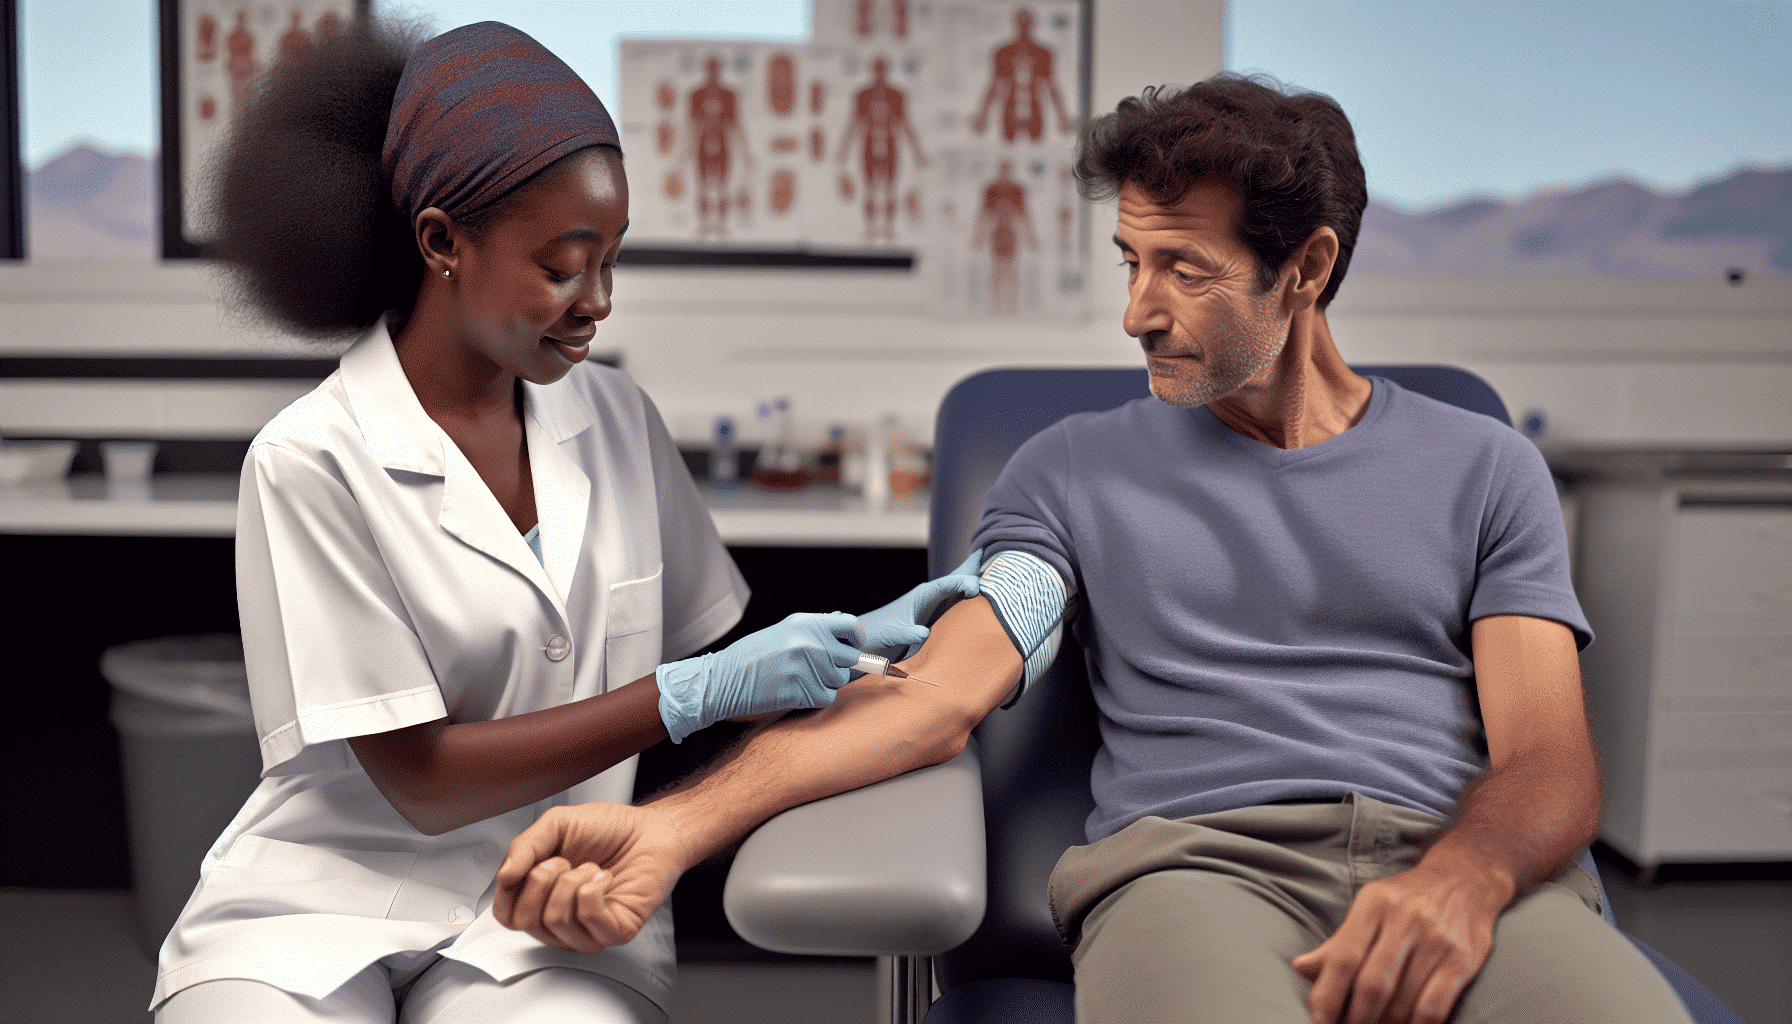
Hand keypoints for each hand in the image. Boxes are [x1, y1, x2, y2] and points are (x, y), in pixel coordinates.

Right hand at [494, 802, 684, 952]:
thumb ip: (524, 846)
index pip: (506, 916)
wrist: (653, 829)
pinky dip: (594, 889)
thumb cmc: (610, 829)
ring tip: (590, 867)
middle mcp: (561, 919)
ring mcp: (588, 930)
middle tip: (564, 861)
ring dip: (572, 881)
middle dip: (542, 879)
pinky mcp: (615, 932)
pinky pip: (588, 918)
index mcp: (542, 898)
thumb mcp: (556, 824)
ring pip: (555, 920)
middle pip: (524, 921)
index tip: (532, 863)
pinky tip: (604, 879)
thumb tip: (503, 876)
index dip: (510, 890)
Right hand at [657, 611, 860, 741]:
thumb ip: (814, 629)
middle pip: (850, 658)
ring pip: (839, 681)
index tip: (852, 648)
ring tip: (800, 679)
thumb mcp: (784, 630)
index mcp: (806, 623)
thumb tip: (843, 627)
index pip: (852, 626)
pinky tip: (795, 691)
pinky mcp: (799, 691)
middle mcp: (809, 642)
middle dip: (839, 666)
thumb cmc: (753, 655)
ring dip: (825, 684)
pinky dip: (815, 699)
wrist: (723, 679)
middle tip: (819, 669)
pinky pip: (825, 698)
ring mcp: (805, 667)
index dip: (856, 640)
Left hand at [855, 549, 981, 661]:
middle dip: (975, 567)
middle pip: (957, 577)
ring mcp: (933, 603)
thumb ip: (909, 633)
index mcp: (922, 595)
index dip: (963, 583)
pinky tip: (977, 593)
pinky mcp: (933, 613)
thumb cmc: (878, 634)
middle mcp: (930, 595)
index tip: (976, 588)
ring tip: (992, 566)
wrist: (865, 639)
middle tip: (994, 553)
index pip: (947, 584)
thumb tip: (925, 634)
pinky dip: (968, 592)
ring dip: (974, 577)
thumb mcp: (894, 635)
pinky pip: (955, 599)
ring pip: (958, 585)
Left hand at [1290, 859, 1509, 1023]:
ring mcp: (1436, 940)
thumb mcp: (1368, 907)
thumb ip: (1338, 942)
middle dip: (1355, 1019)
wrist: (1466, 878)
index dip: (1327, 994)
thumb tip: (1300, 968)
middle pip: (1373, 984)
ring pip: (1403, 1002)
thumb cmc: (1406, 899)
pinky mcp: (1463, 960)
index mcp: (1373, 904)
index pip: (1344, 957)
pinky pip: (1434, 1008)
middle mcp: (1405, 919)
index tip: (1318, 1021)